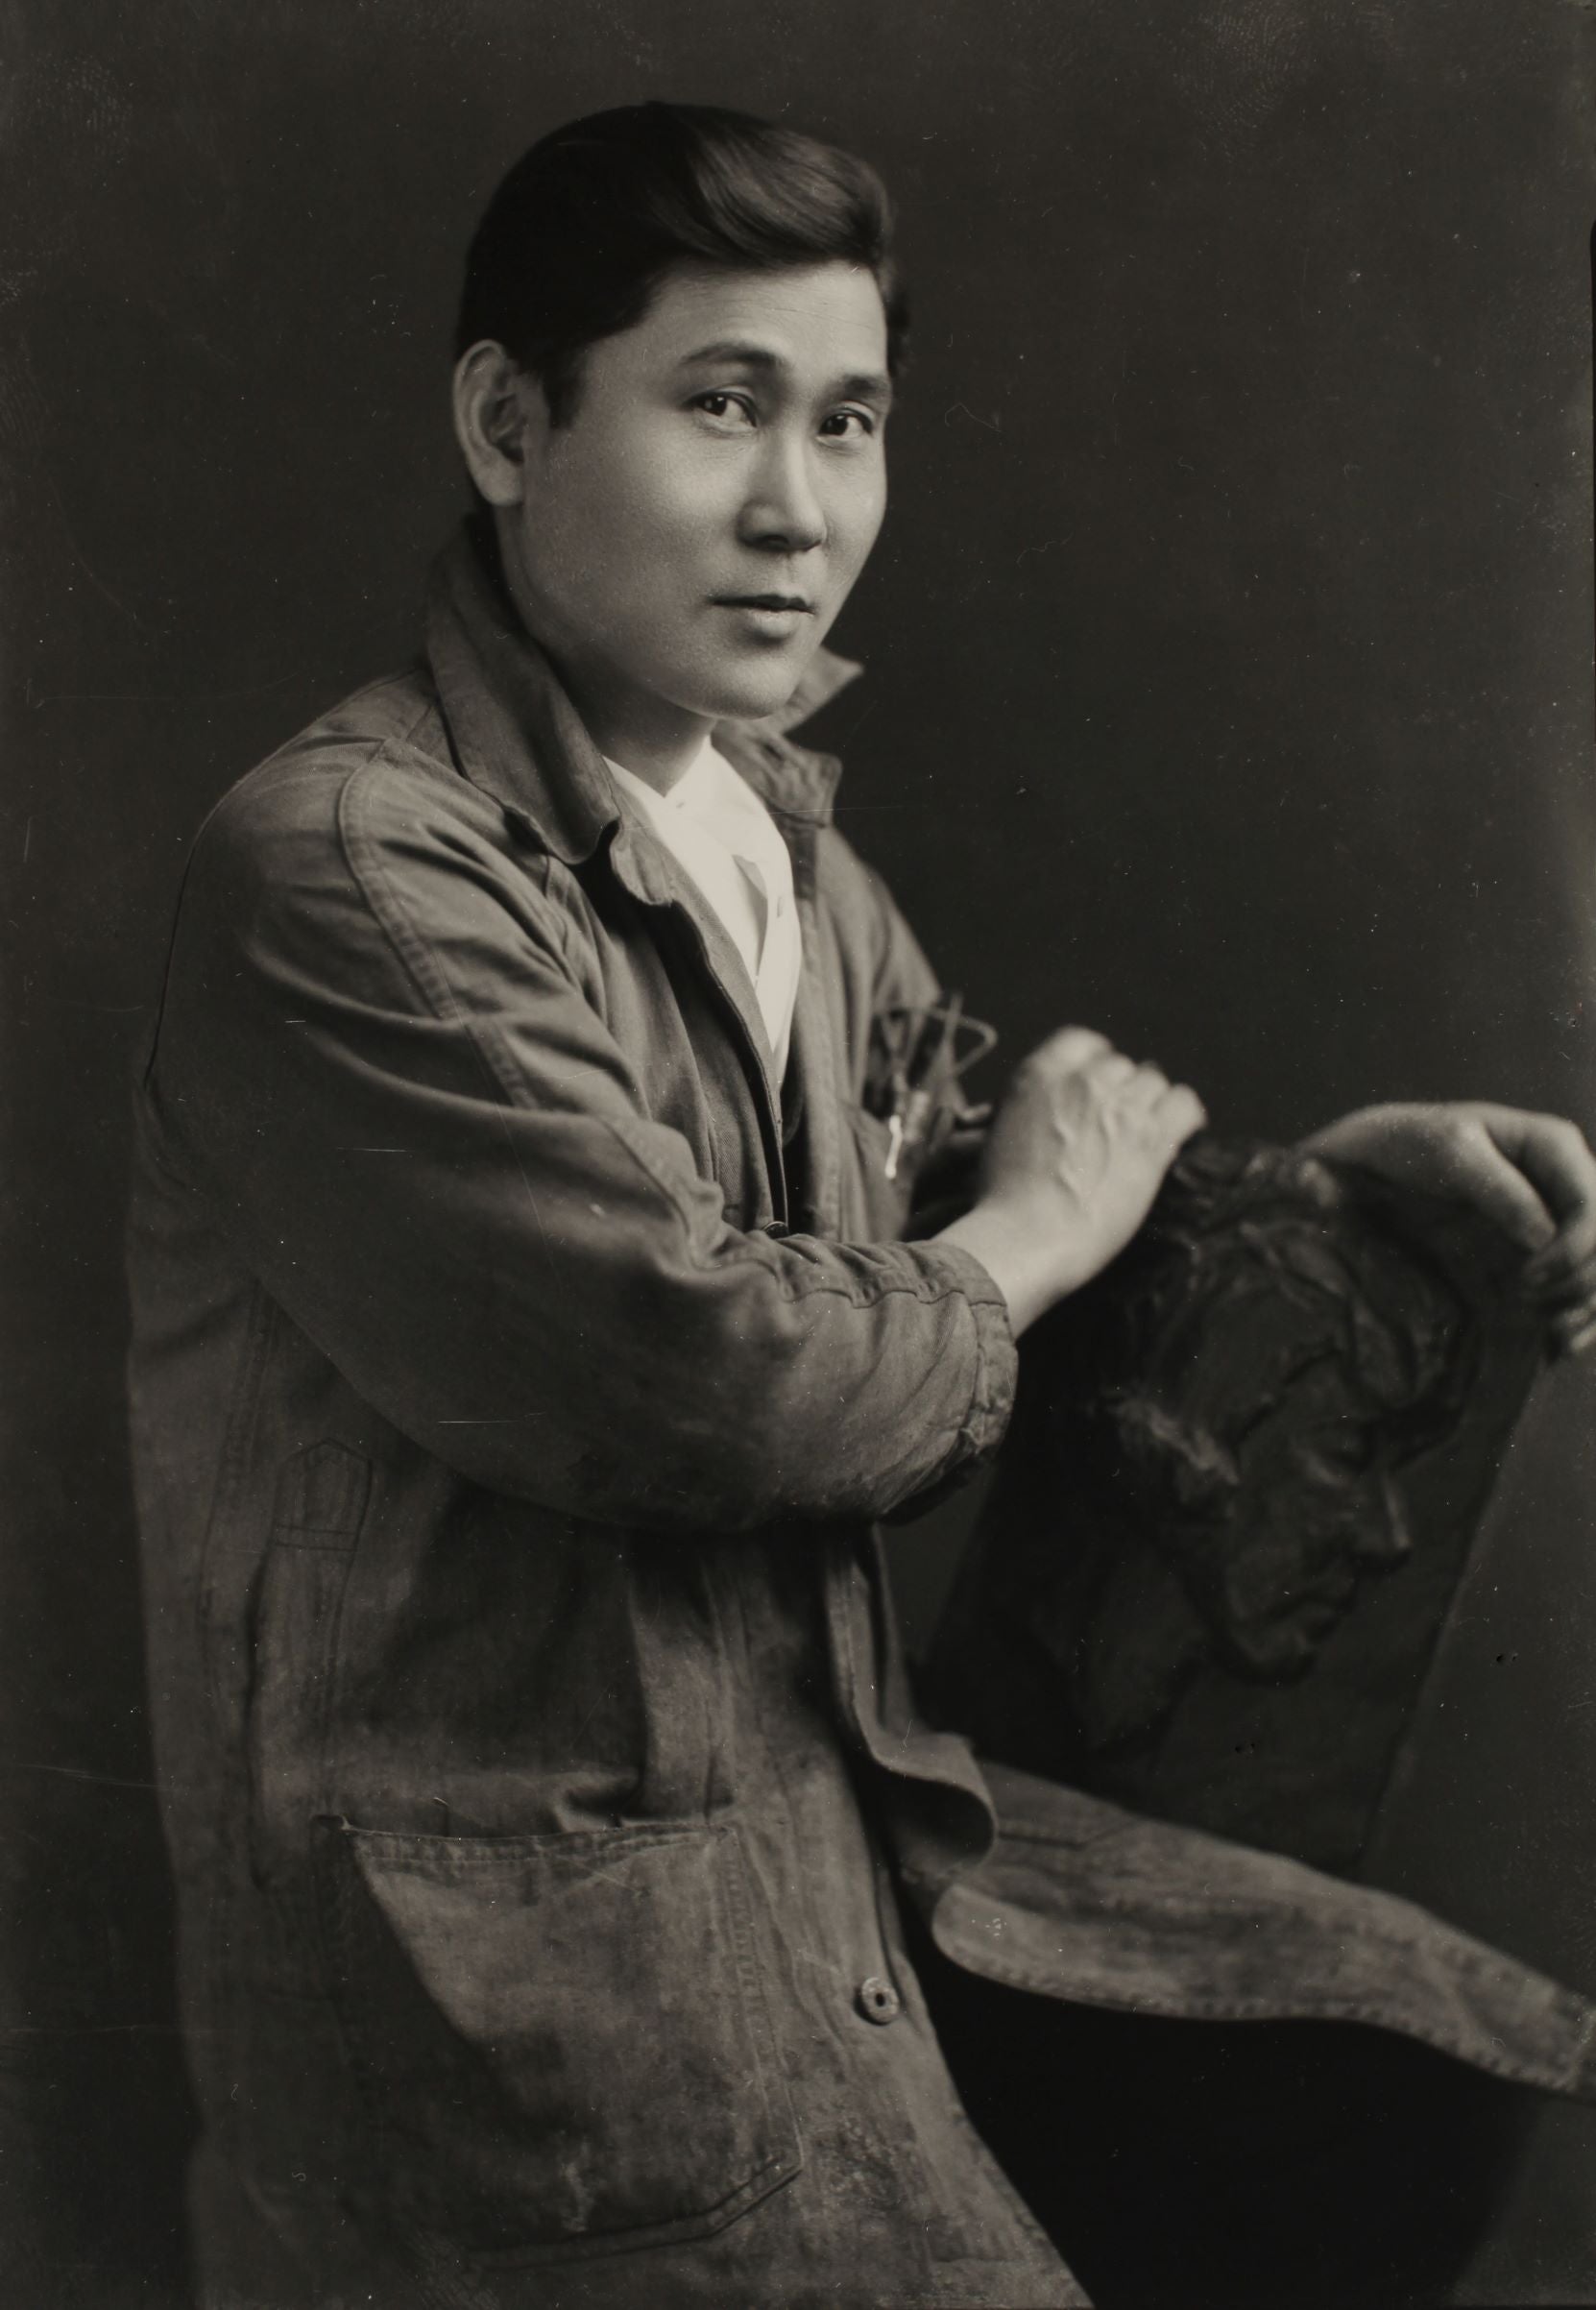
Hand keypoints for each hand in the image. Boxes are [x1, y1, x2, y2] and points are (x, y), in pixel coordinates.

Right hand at [937, 1027, 1205, 1332]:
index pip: (1082, 1042)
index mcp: (1040, 1073)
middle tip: (1116, 1126)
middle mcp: (1085, 1080)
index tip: (1095, 1089)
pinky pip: (1186, 1105)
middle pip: (1121, 1066)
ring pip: (1154, 1083)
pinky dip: (1185, 1118)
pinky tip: (1177, 1137)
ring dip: (1150, 1106)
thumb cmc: (1002, 1199)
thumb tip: (1050, 1110)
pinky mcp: (1153, 1137)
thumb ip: (1032, 1106)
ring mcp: (1122, 1105)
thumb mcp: (1001, 1133)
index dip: (1093, 1065)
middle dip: (1121, 1092)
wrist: (1025, 1236)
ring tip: (1143, 1137)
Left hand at [1305, 1101, 1595, 1355]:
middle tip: (1529, 1305)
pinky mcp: (1547, 1248)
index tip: (1529, 1280)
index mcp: (1553, 1146)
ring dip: (1584, 1305)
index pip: (1593, 1205)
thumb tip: (1545, 1239)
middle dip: (1579, 1281)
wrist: (1378, 1162)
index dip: (1574, 1249)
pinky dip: (1577, 1316)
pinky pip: (1580, 1284)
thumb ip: (1499, 1192)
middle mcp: (1567, 1179)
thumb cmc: (1410, 1145)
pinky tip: (1556, 1345)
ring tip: (1550, 1335)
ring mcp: (1560, 1216)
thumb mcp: (1447, 1154)